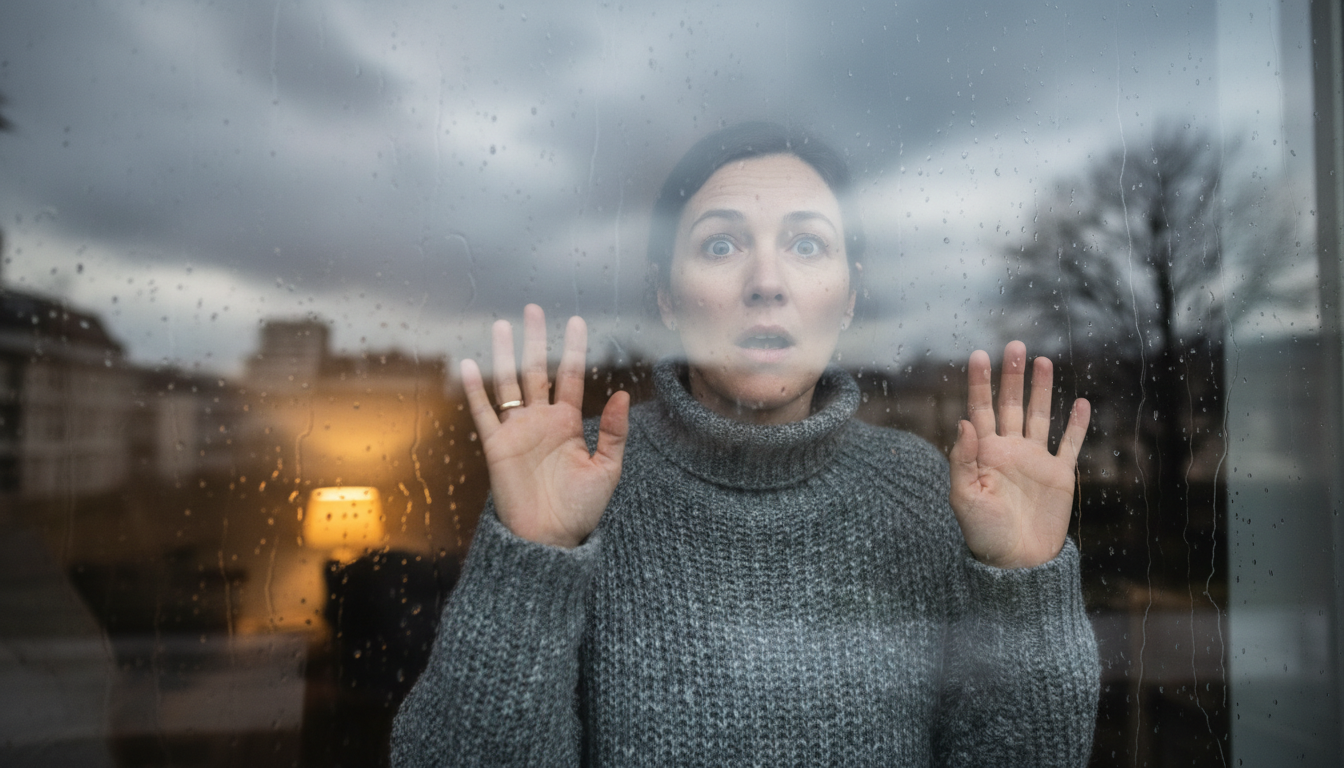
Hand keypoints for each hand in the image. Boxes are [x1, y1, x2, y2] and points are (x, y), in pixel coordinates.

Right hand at [459, 304, 629, 547]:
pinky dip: (475, 390)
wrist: (549, 539)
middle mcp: (541, 421)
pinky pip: (484, 413)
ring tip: (500, 326)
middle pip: (537, 371)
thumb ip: (615, 433)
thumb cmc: (580, 509)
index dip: (573, 350)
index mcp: (568, 424)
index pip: (571, 377)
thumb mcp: (607, 469)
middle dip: (535, 341)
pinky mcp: (497, 446)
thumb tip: (623, 394)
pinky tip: (470, 365)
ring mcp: (517, 431)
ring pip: (509, 384)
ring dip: (504, 355)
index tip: (576, 321)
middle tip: (532, 310)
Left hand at [948, 341, 1089, 568]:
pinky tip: (1080, 402)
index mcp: (984, 454)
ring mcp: (1035, 461)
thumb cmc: (984, 534)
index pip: (980, 409)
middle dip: (1012, 375)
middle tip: (1016, 345)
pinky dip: (1075, 425)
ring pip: (1038, 416)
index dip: (979, 383)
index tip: (979, 355)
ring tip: (1043, 360)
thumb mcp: (964, 498)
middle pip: (1010, 404)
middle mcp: (1009, 451)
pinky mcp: (1059, 476)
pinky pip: (1069, 445)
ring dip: (1041, 389)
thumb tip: (964, 421)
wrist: (1017, 564)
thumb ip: (963, 459)